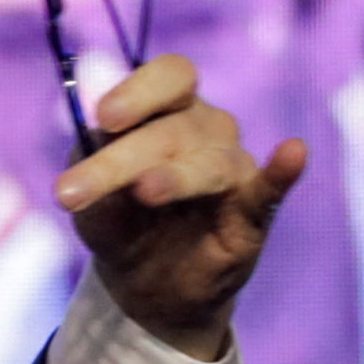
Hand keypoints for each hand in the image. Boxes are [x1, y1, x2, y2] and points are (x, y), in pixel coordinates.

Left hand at [55, 50, 305, 358]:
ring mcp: (233, 167)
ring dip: (175, 177)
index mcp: (166, 111)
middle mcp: (206, 130)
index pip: (169, 76)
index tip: (104, 119)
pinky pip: (271, 188)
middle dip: (121, 160)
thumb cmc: (121, 225)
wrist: (148, 287)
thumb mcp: (93, 203)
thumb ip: (94, 177)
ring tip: (146, 191)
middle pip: (174, 129)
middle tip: (71, 193)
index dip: (139, 91)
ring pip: (208, 163)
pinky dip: (282, 172)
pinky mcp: (254, 212)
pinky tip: (293, 152)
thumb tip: (93, 152)